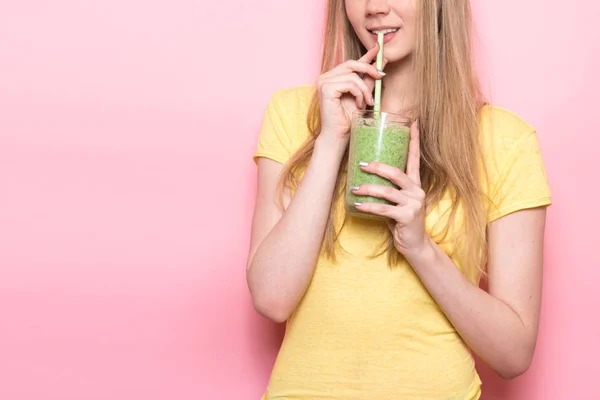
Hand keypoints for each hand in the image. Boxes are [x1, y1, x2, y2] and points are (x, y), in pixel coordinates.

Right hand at [317, 43, 386, 141]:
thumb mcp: (362, 95)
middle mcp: (325, 77)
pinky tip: (359, 105)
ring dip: (365, 89)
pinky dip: (359, 93)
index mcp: (332, 78)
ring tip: (368, 102)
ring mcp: (324, 81)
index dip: (366, 55)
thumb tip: (381, 63)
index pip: (351, 63)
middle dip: (369, 69)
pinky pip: (350, 83)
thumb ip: (368, 80)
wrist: (338, 136)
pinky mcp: (326, 88)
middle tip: (381, 76)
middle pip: (351, 63)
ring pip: (353, 75)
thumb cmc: (348, 119)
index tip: (378, 48)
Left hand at [351, 121, 430, 257]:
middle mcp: (417, 191)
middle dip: (377, 167)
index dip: (414, 141)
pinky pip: (384, 209)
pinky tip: (357, 204)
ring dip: (368, 189)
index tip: (413, 123)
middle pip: (397, 173)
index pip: (415, 159)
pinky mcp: (407, 217)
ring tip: (354, 188)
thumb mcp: (398, 201)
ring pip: (388, 191)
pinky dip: (369, 206)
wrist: (415, 245)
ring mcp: (414, 204)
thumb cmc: (402, 220)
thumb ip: (390, 189)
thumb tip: (366, 175)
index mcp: (415, 184)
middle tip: (361, 164)